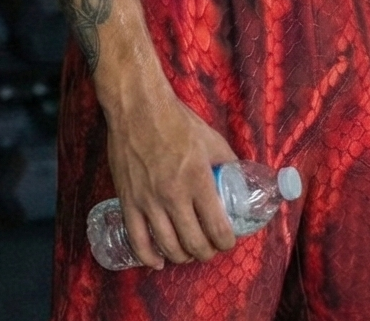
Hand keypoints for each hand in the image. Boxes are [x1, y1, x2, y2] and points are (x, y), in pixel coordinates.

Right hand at [105, 89, 240, 268]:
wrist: (137, 108)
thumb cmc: (177, 121)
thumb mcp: (212, 139)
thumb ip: (228, 163)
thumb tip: (241, 180)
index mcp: (199, 181)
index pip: (218, 229)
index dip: (227, 243)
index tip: (228, 241)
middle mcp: (174, 196)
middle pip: (194, 243)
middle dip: (207, 252)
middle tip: (210, 248)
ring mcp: (148, 201)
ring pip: (168, 246)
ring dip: (182, 256)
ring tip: (188, 252)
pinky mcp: (128, 201)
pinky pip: (137, 239)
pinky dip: (148, 257)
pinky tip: (158, 261)